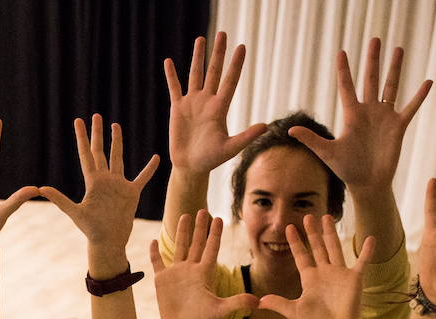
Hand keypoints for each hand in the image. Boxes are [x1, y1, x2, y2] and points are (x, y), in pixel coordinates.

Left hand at [39, 115, 160, 247]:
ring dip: (117, 142)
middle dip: (98, 134)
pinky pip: (142, 178)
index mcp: (92, 181)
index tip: (78, 121)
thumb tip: (41, 188)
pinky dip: (149, 169)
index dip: (82, 137)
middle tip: (97, 116)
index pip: (86, 154)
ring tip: (116, 126)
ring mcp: (118, 185)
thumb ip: (59, 199)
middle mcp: (104, 180)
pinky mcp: (131, 193)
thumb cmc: (91, 230)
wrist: (108, 242)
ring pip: (118, 158)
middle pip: (100, 151)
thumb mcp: (75, 213)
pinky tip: (156, 157)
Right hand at [150, 211, 258, 318]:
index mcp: (204, 273)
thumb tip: (258, 302)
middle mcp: (191, 269)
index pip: (211, 249)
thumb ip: (237, 303)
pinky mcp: (162, 280)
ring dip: (182, 232)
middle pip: (197, 244)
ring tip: (184, 215)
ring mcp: (176, 273)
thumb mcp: (220, 310)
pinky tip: (153, 241)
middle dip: (200, 227)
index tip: (219, 218)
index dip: (215, 234)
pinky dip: (155, 253)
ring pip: (180, 247)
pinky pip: (158, 262)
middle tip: (203, 210)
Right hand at [165, 32, 266, 171]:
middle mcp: (207, 101)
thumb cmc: (211, 159)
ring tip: (201, 39)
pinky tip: (169, 62)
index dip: (235, 64)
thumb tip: (266, 126)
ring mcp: (192, 103)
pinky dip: (171, 75)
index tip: (242, 47)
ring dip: (197, 57)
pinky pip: (174, 88)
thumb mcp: (230, 148)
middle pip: (213, 71)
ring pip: (195, 75)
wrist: (191, 167)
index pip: (230, 80)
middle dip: (218, 53)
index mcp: (220, 108)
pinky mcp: (178, 108)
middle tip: (222, 34)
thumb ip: (247, 137)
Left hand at [260, 215, 372, 318]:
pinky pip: (362, 262)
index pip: (301, 255)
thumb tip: (259, 302)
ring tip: (327, 216)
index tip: (289, 228)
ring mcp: (340, 273)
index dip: (295, 242)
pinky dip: (367, 252)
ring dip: (331, 233)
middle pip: (317, 247)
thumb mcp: (294, 311)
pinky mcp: (354, 279)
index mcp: (310, 277)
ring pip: (334, 248)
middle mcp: (325, 272)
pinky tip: (371, 238)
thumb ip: (278, 304)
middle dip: (312, 232)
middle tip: (307, 216)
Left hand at [289, 39, 430, 191]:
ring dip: (395, 68)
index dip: (344, 70)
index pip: (347, 87)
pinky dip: (419, 96)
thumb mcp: (327, 152)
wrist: (367, 183)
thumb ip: (311, 139)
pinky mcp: (398, 127)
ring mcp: (384, 117)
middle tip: (375, 39)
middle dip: (372, 60)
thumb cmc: (346, 169)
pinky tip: (428, 82)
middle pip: (370, 79)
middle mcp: (368, 111)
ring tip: (398, 49)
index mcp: (351, 115)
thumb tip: (290, 130)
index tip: (342, 53)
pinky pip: (410, 108)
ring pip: (391, 87)